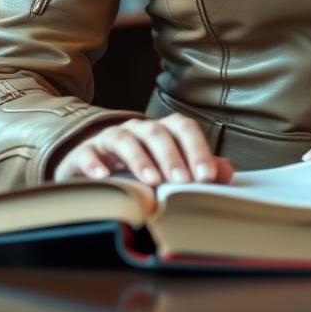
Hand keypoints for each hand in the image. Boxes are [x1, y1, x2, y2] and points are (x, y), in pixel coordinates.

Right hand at [52, 113, 233, 185]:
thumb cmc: (140, 165)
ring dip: (140, 159)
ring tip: (151, 181)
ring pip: (125, 139)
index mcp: (163, 130)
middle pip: (157, 133)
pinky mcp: (83, 153)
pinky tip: (103, 178)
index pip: (184, 129)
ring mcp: (109, 138)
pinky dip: (94, 164)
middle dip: (171, 157)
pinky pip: (87, 153)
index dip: (197, 150)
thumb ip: (198, 168)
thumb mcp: (169, 166)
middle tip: (182, 182)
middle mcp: (138, 129)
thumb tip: (226, 172)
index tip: (206, 177)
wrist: (93, 162)